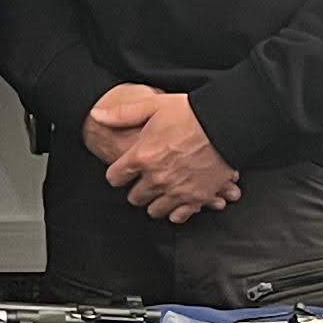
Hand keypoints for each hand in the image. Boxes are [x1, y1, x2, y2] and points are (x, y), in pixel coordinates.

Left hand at [92, 85, 239, 223]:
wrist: (226, 124)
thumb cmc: (191, 113)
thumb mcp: (153, 106)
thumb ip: (122, 114)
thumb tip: (97, 114)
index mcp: (141, 157)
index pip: (115, 178)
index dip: (118, 174)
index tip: (124, 171)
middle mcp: (156, 178)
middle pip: (134, 197)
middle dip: (137, 189)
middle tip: (144, 180)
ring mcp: (177, 191)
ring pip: (154, 210)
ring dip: (155, 201)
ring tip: (161, 191)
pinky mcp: (197, 198)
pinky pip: (179, 216)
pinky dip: (177, 211)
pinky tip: (177, 201)